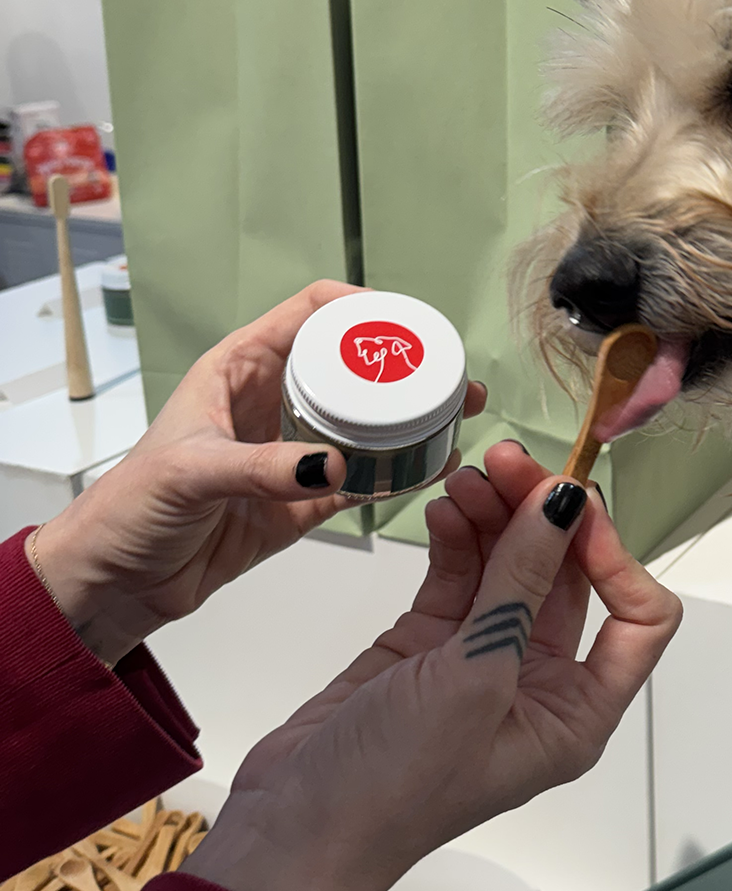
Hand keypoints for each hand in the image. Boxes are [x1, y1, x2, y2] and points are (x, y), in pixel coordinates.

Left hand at [28, 280, 485, 665]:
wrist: (116, 584)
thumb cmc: (130, 510)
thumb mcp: (190, 474)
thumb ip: (261, 468)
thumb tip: (333, 465)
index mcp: (240, 369)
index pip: (310, 313)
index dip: (362, 306)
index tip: (408, 324)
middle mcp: (273, 401)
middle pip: (352, 364)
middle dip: (405, 364)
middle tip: (451, 376)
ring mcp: (293, 451)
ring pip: (365, 421)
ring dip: (410, 418)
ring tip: (456, 416)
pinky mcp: (303, 502)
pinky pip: (362, 479)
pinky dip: (398, 473)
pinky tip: (431, 468)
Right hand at [182, 443, 681, 890]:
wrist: (292, 831)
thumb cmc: (395, 783)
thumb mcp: (474, 676)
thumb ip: (520, 582)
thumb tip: (563, 503)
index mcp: (576, 712)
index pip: (638, 619)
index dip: (615, 557)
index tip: (570, 508)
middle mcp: (539, 685)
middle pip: (567, 578)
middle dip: (544, 516)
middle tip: (507, 461)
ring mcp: (482, 662)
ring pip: (510, 567)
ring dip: (497, 516)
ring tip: (468, 476)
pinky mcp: (429, 647)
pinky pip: (460, 576)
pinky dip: (457, 537)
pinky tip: (445, 505)